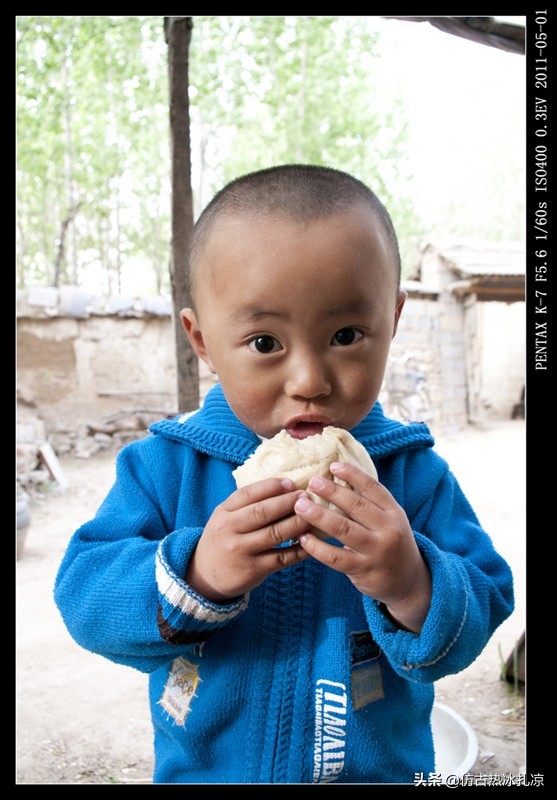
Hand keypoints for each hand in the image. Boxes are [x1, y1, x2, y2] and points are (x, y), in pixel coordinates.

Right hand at [186, 478, 309, 603]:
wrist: (205, 576)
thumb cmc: (223, 539)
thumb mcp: (225, 518)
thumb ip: (246, 504)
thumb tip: (283, 487)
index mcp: (223, 512)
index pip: (247, 494)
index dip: (271, 486)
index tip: (290, 483)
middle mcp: (229, 530)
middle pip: (262, 512)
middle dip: (287, 502)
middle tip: (306, 497)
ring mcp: (241, 551)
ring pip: (275, 534)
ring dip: (297, 523)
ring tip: (312, 516)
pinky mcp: (253, 570)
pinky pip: (281, 558)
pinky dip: (299, 550)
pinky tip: (310, 542)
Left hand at [294, 462, 431, 632]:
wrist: (407, 581)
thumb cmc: (390, 544)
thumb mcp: (388, 521)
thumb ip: (369, 505)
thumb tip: (337, 480)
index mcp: (394, 512)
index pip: (373, 488)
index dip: (353, 474)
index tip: (333, 466)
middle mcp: (388, 530)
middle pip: (356, 505)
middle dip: (331, 491)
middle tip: (311, 481)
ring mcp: (376, 551)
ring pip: (343, 529)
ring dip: (319, 515)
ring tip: (300, 505)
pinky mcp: (363, 569)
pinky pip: (335, 556)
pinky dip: (316, 546)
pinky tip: (303, 537)